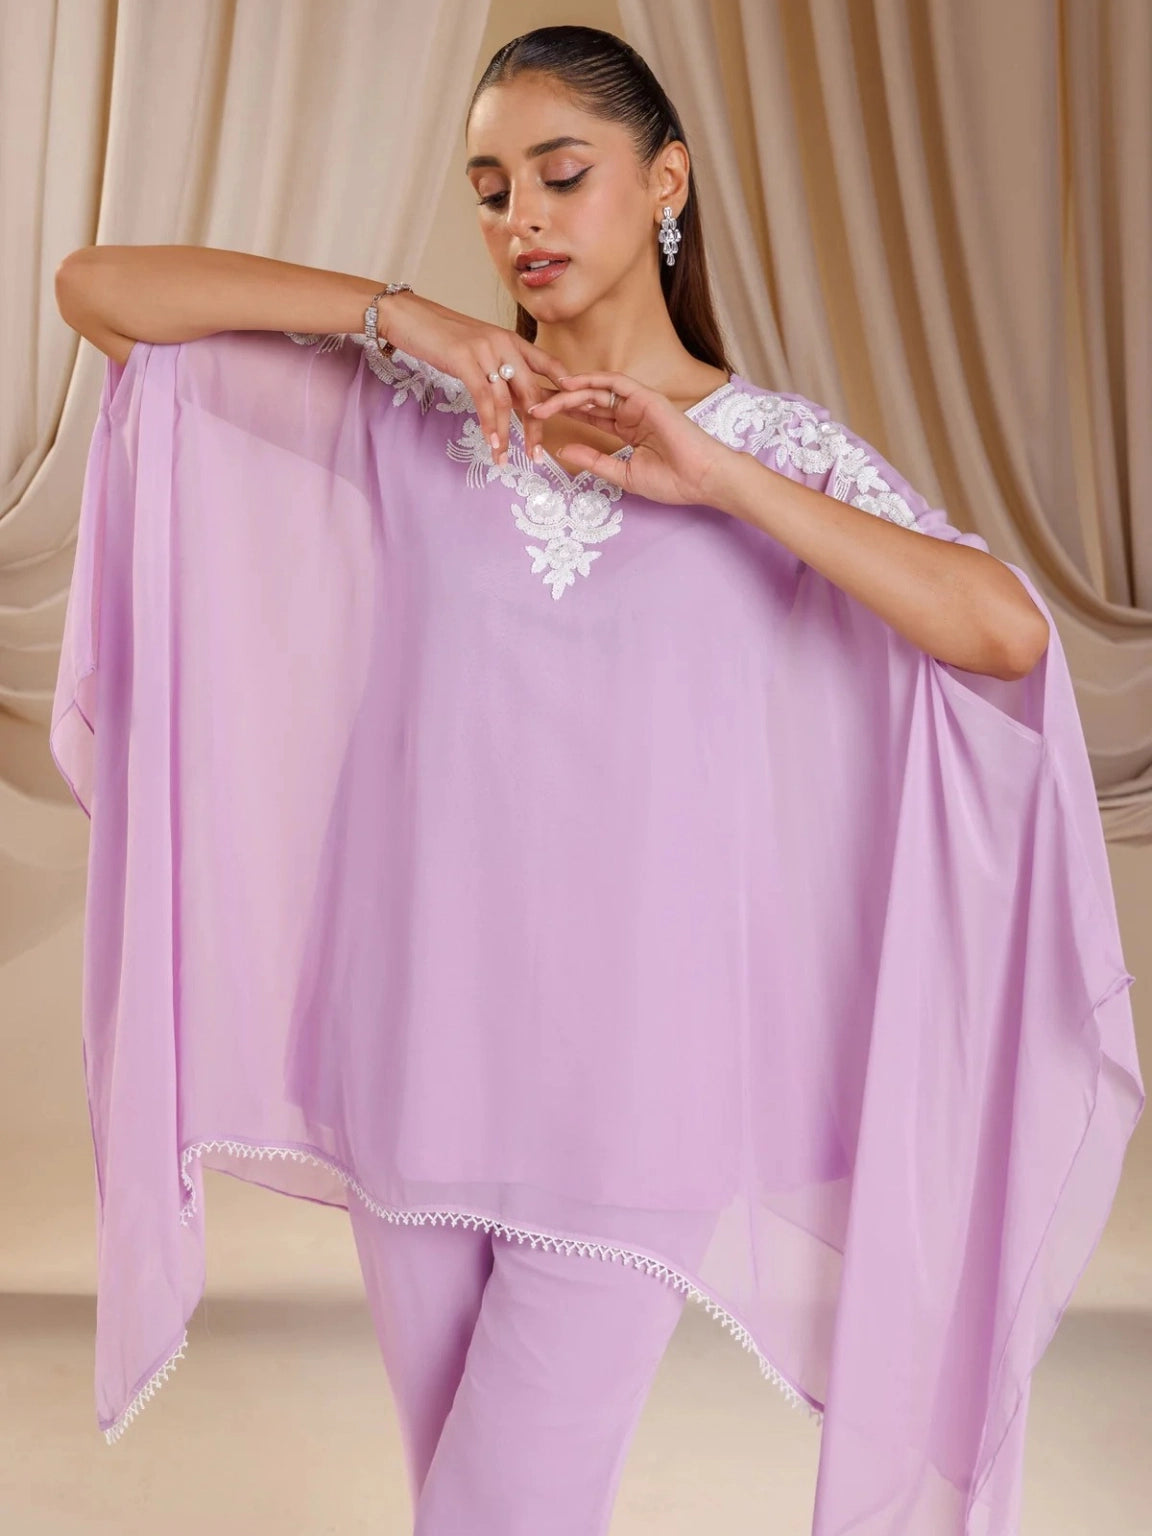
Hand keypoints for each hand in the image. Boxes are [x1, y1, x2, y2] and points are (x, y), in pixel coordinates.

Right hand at [372, 291, 567, 464]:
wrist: (407, 316)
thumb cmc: (440, 336)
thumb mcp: (477, 348)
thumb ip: (497, 368)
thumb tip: (509, 399)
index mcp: (511, 340)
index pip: (548, 364)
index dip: (564, 388)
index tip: (574, 412)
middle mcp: (505, 343)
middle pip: (532, 391)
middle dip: (536, 427)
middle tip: (536, 455)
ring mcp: (486, 350)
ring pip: (507, 401)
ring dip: (507, 434)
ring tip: (505, 458)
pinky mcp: (465, 359)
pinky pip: (484, 399)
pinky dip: (489, 424)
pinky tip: (491, 442)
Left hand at [526, 370, 727, 506]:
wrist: (701, 479)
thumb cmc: (671, 482)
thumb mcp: (623, 474)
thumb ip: (594, 461)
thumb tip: (564, 450)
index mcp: (627, 431)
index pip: (590, 417)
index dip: (565, 415)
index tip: (539, 417)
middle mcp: (631, 414)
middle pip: (589, 401)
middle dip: (559, 402)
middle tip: (532, 406)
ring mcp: (639, 404)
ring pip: (597, 391)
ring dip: (569, 393)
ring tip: (545, 399)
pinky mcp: (647, 398)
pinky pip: (615, 382)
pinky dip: (592, 380)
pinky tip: (570, 385)